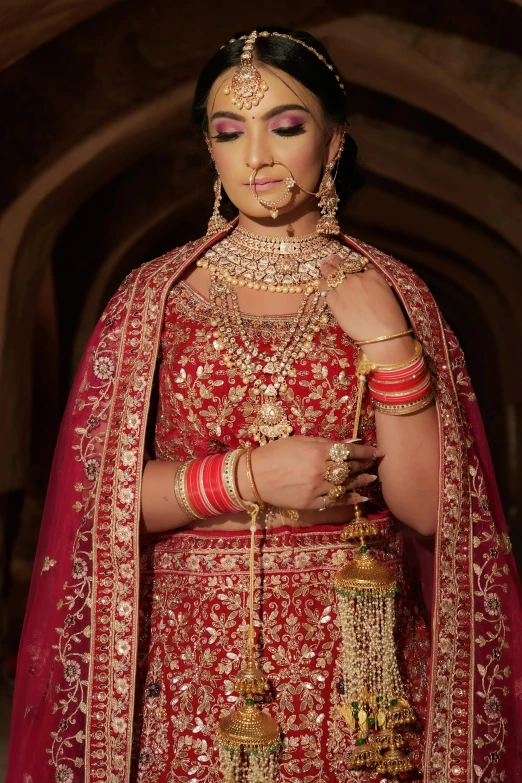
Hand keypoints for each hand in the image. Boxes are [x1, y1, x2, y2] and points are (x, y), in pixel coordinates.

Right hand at [238, 435, 383, 511]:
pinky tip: (360, 497)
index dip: (366, 452)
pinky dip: (349, 499)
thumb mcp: (299, 441)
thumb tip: (349, 444)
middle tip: (374, 464)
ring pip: (345, 485)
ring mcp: (316, 489)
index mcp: (318, 451)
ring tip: (371, 479)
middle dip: (364, 465)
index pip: (349, 451)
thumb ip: (325, 442)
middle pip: (349, 468)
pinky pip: (335, 501)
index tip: (377, 452)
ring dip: (360, 482)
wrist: (254, 477)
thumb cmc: (274, 453)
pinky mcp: (311, 503)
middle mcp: (320, 470)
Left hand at [319, 255, 406, 342]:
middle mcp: (358, 278)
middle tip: (330, 260)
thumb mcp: (386, 294)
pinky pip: (325, 290)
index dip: (351, 266)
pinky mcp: (335, 301)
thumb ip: (373, 285)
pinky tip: (320, 285)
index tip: (346, 265)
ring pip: (330, 275)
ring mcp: (345, 288)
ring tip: (323, 267)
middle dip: (335, 263)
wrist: (383, 334)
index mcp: (373, 275)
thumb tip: (364, 287)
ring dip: (326, 270)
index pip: (358, 265)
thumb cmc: (389, 319)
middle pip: (343, 267)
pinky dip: (322, 287)